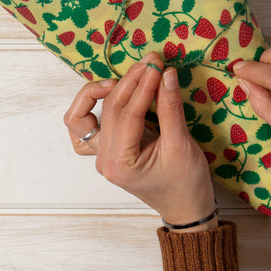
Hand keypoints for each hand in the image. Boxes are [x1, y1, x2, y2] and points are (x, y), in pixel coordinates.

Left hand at [63, 52, 216, 228]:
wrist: (186, 209)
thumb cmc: (186, 183)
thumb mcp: (181, 145)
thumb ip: (170, 107)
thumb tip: (165, 73)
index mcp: (121, 164)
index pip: (128, 115)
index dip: (143, 86)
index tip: (156, 64)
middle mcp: (104, 160)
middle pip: (110, 110)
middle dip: (131, 82)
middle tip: (152, 61)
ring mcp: (102, 155)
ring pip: (84, 117)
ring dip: (100, 93)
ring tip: (124, 78)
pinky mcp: (106, 149)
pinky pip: (85, 126)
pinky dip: (91, 108)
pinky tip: (108, 93)